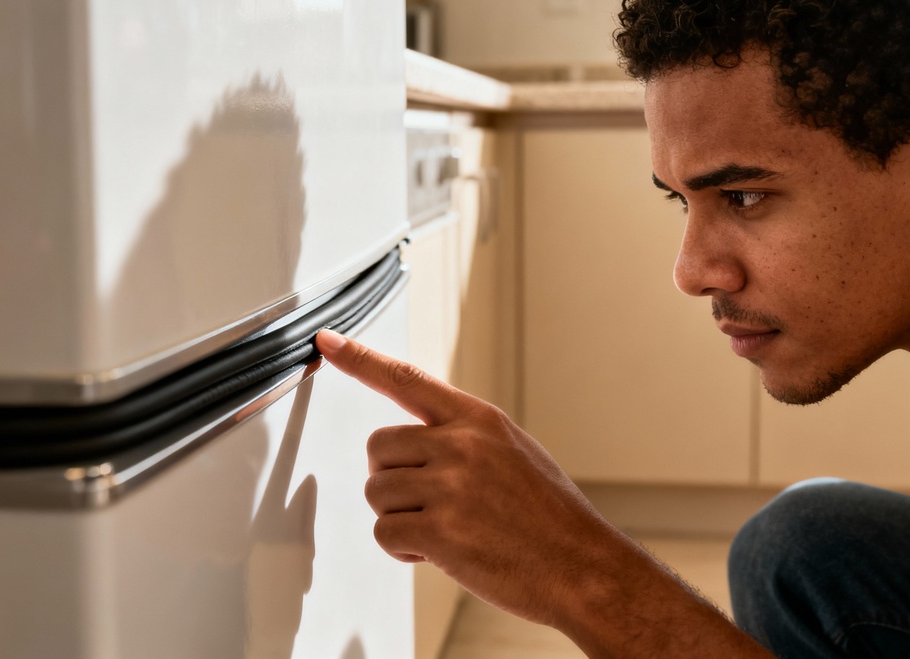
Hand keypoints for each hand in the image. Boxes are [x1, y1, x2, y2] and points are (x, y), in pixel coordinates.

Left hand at [313, 328, 631, 627]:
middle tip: (426, 502)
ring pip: (377, 493)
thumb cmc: (551, 518)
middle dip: (390, 478)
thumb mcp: (514, 452)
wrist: (583, 568)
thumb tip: (419, 445)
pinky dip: (403, 551)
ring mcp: (450, 487)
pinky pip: (386, 534)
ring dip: (399, 518)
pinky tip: (439, 554)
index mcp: (478, 420)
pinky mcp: (440, 531)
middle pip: (377, 448)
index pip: (406, 378)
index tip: (327, 341)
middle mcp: (461, 445)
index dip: (361, 358)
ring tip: (445, 531)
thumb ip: (465, 438)